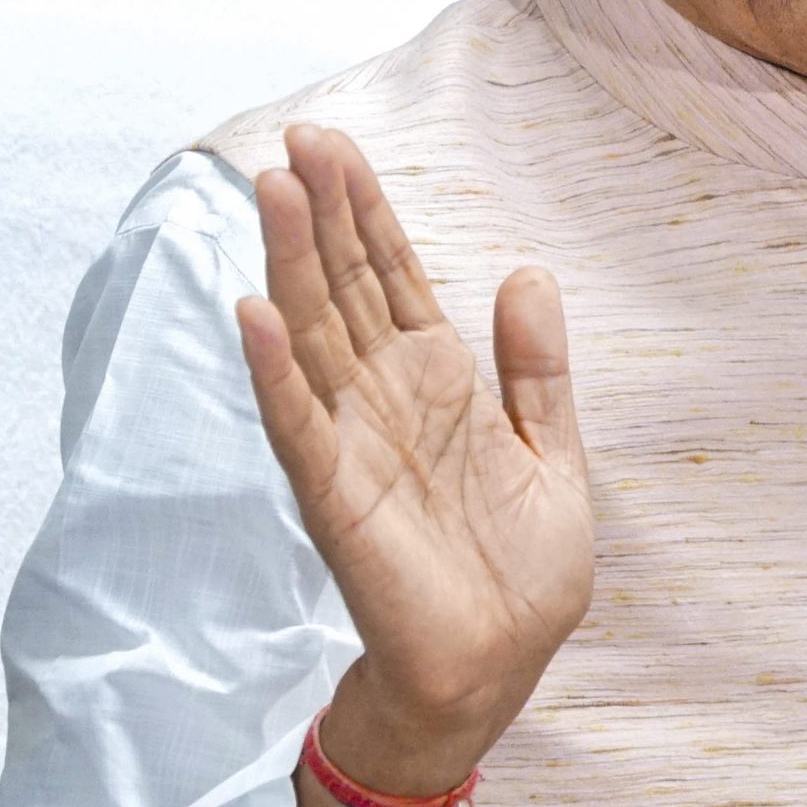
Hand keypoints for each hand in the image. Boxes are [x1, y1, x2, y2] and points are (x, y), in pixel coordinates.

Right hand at [236, 123, 593, 792]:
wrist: (499, 669)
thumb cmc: (520, 571)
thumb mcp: (553, 451)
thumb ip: (537, 367)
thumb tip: (527, 272)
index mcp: (438, 382)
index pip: (393, 277)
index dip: (365, 212)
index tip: (335, 143)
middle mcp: (385, 401)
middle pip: (344, 289)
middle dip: (321, 214)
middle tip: (297, 138)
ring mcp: (355, 445)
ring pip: (312, 338)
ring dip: (288, 266)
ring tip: (269, 190)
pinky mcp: (338, 500)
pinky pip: (300, 427)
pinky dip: (275, 373)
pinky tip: (253, 315)